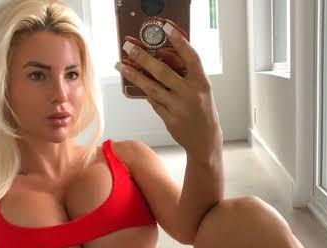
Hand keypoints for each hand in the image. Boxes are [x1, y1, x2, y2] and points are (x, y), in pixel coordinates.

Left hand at [116, 22, 221, 159]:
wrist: (204, 140)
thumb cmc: (203, 111)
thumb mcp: (202, 91)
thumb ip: (188, 77)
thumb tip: (164, 59)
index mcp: (201, 83)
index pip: (191, 58)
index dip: (180, 43)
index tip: (167, 29)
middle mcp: (190, 94)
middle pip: (163, 72)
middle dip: (144, 58)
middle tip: (129, 48)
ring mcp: (178, 108)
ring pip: (152, 89)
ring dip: (135, 76)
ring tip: (122, 66)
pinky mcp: (169, 119)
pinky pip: (154, 102)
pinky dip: (146, 93)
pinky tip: (136, 84)